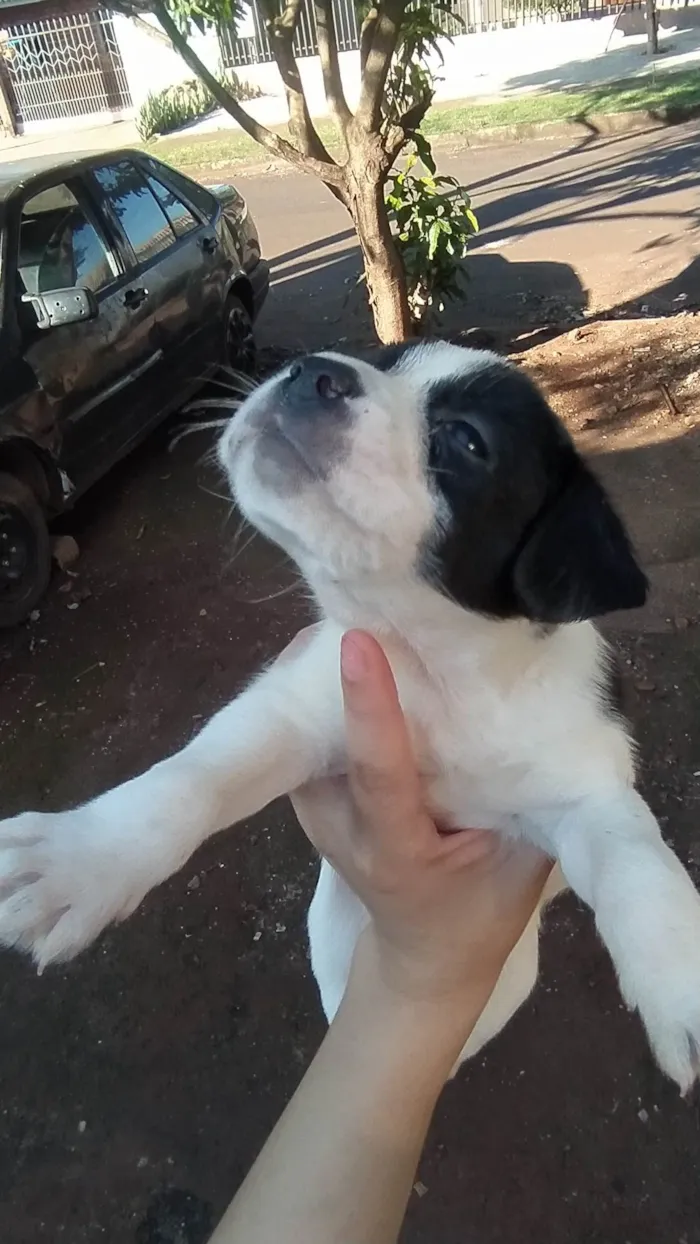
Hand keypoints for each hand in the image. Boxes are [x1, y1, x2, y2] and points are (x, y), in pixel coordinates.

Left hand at [292, 629, 552, 1012]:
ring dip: (327, 659)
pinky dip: (327, 678)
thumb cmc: (479, 911)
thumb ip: (525, 799)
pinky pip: (308, 720)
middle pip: (323, 729)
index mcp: (394, 850)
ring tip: (368, 600)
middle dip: (335, 658)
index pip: (379, 774)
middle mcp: (338, 823)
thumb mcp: (521, 866)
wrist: (423, 950)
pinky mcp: (305, 787)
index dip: (370, 709)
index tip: (359, 643)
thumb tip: (543, 715)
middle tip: (368, 588)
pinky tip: (361, 636)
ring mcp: (313, 805)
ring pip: (305, 715)